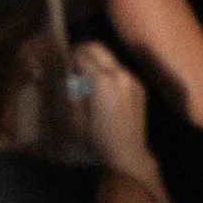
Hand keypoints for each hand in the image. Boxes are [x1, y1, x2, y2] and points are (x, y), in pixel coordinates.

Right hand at [71, 39, 155, 178]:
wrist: (127, 154)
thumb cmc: (97, 140)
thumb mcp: (75, 120)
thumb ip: (70, 94)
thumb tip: (66, 79)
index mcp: (102, 81)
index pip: (82, 55)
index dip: (70, 56)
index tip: (63, 61)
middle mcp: (119, 74)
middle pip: (98, 48)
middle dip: (83, 50)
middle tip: (73, 60)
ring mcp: (131, 79)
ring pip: (111, 58)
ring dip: (97, 59)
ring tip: (86, 74)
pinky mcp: (139, 87)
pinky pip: (121, 70)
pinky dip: (109, 71)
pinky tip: (103, 88)